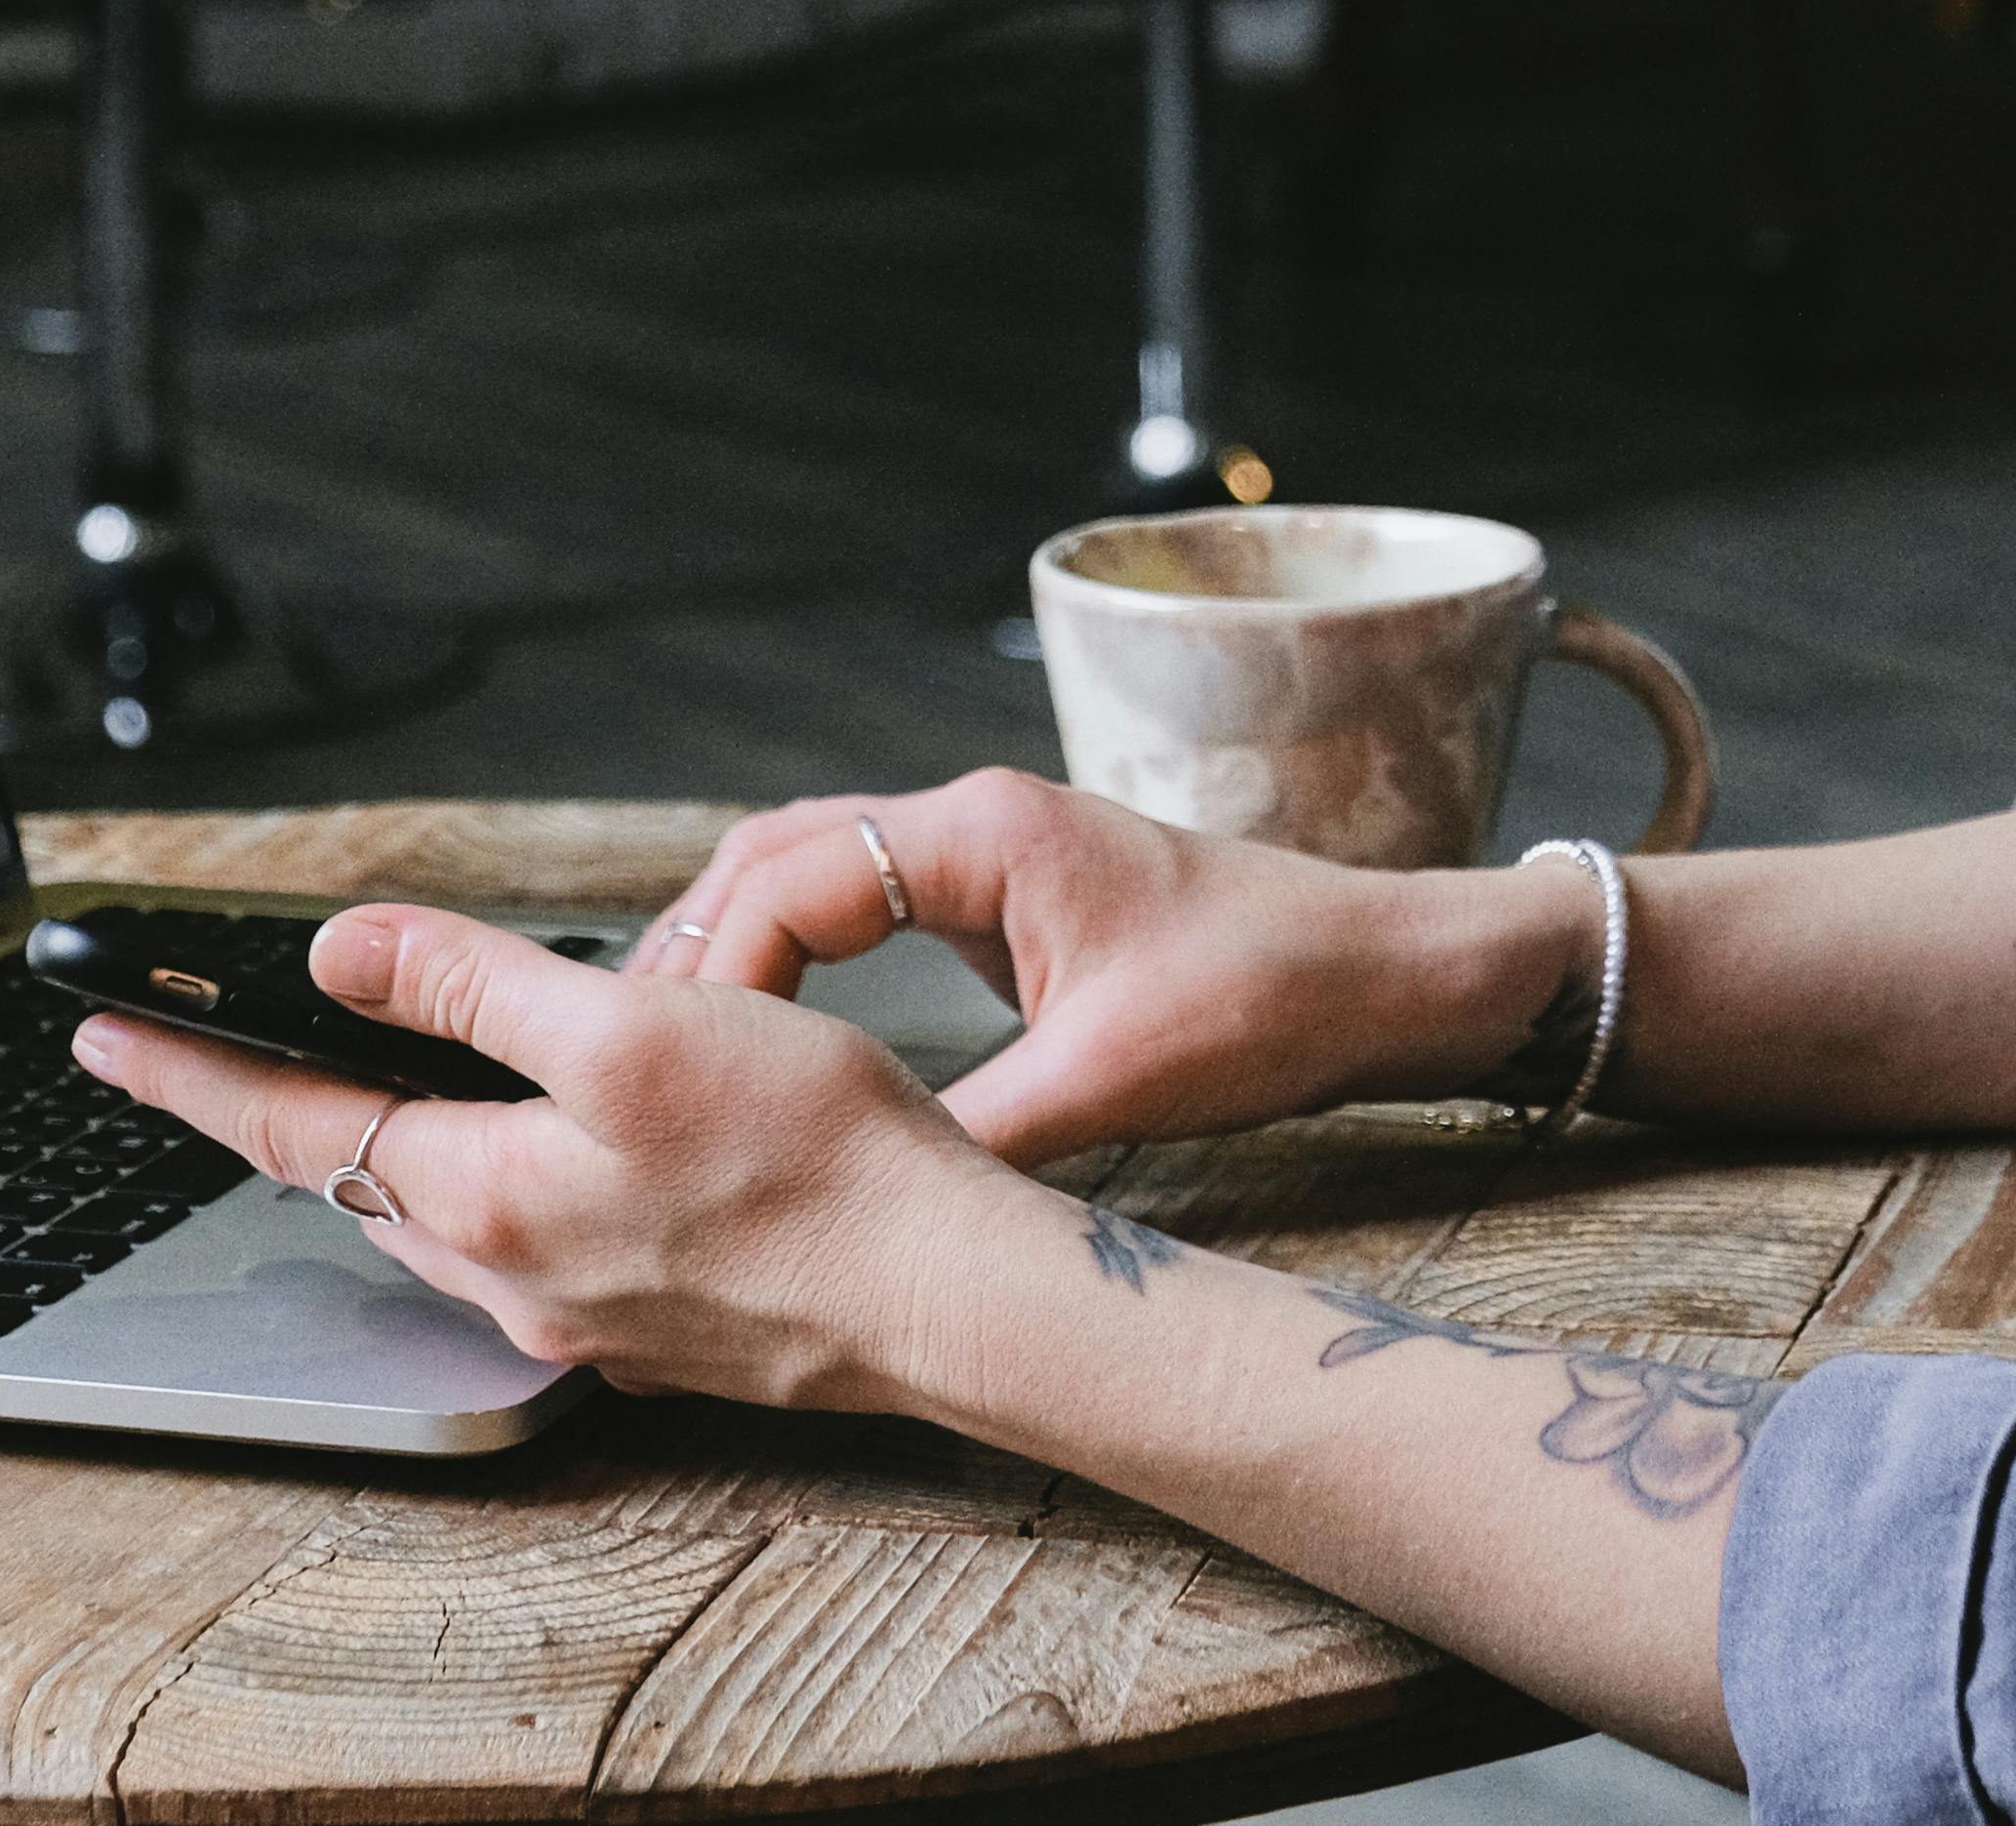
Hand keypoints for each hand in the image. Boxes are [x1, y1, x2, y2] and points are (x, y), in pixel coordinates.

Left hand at [68, 902, 1020, 1407]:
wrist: (947, 1292)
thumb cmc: (817, 1157)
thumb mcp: (632, 1028)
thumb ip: (474, 989)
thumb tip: (344, 953)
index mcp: (485, 1198)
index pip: (289, 1122)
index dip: (185, 1068)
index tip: (100, 1032)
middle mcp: (512, 1279)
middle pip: (356, 1176)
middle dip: (283, 1110)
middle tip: (211, 1051)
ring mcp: (583, 1316)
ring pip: (446, 1215)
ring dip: (397, 1148)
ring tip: (368, 1083)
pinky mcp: (653, 1325)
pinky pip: (533, 1245)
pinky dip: (499, 1185)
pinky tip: (545, 1153)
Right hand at [634, 767, 1570, 1161]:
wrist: (1387, 970)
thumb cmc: (1270, 1000)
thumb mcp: (1111, 1082)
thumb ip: (976, 1133)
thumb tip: (859, 1196)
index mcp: (984, 832)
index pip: (789, 876)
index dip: (716, 974)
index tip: (677, 1065)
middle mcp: (972, 819)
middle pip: (773, 856)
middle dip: (693, 953)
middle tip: (627, 1058)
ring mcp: (988, 850)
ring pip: (809, 875)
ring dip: (738, 954)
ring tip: (674, 1056)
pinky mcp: (1008, 895)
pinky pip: (863, 905)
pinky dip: (798, 959)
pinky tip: (771, 1041)